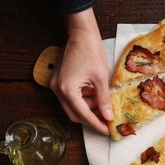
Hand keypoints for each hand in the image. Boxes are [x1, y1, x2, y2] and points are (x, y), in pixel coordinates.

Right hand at [50, 8, 112, 134]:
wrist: (81, 34)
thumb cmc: (91, 52)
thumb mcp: (101, 79)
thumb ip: (104, 100)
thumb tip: (108, 116)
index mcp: (67, 90)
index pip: (83, 115)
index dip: (96, 124)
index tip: (107, 130)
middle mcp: (58, 90)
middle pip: (74, 114)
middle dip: (91, 118)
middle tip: (106, 121)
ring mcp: (56, 85)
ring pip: (73, 106)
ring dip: (88, 108)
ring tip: (104, 105)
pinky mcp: (59, 81)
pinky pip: (71, 97)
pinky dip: (83, 100)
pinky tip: (95, 96)